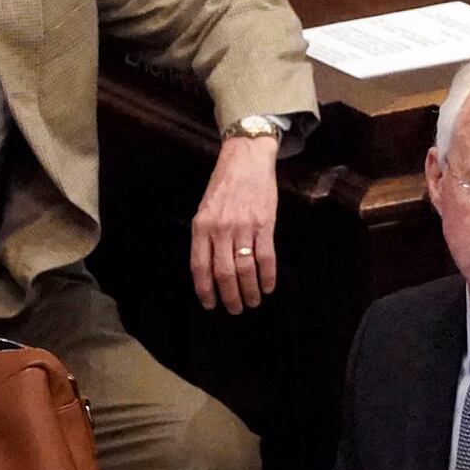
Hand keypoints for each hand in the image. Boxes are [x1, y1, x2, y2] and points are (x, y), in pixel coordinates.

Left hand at [190, 134, 280, 312]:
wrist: (246, 160)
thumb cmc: (224, 185)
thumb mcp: (205, 209)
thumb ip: (206, 236)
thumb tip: (210, 267)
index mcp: (201, 227)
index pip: (200, 266)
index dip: (205, 290)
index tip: (210, 305)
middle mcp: (220, 230)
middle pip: (223, 273)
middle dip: (230, 296)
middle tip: (235, 309)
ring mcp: (243, 228)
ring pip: (245, 269)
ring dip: (250, 291)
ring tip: (253, 302)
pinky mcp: (264, 225)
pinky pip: (266, 257)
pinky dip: (268, 276)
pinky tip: (269, 286)